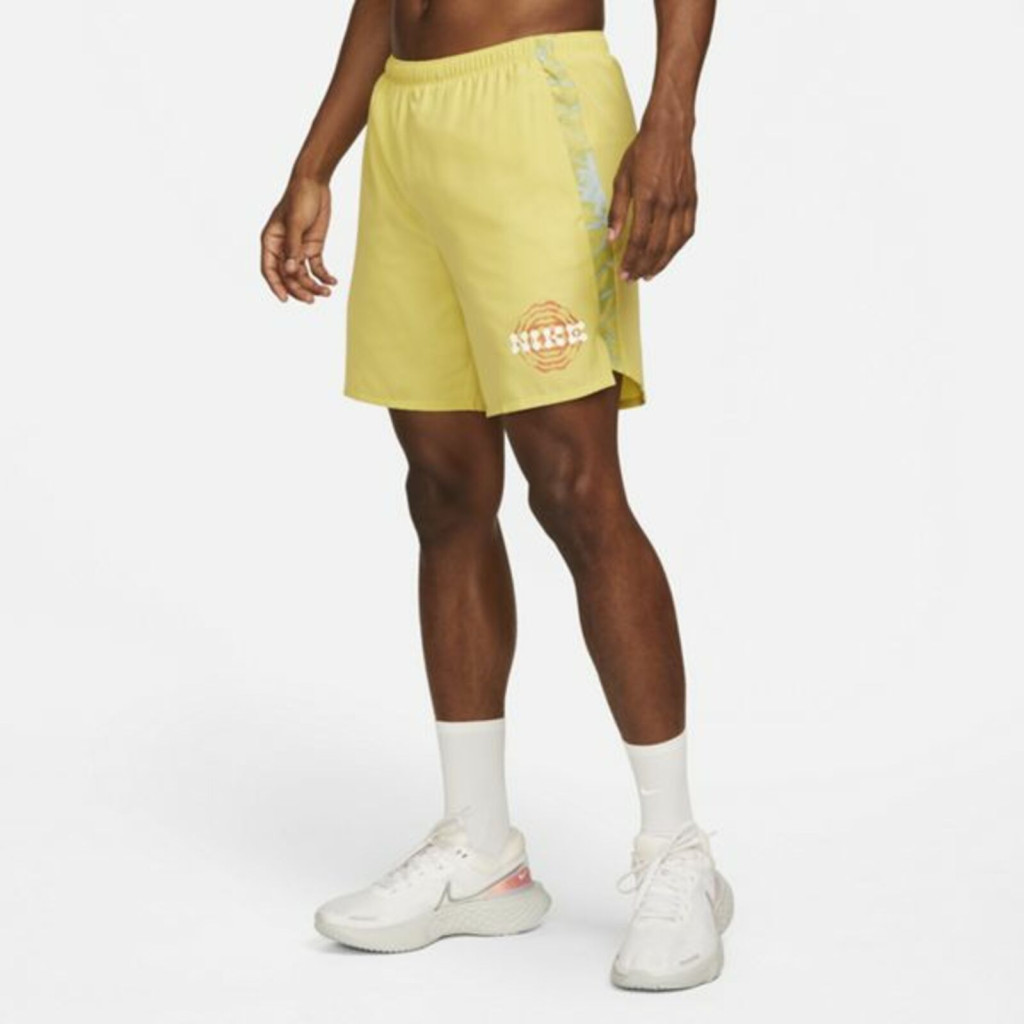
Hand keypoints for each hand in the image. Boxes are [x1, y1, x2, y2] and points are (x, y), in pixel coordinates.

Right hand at [260, 177, 336, 302]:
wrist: (315, 184)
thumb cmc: (299, 199)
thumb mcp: (295, 223)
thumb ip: (293, 248)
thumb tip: (290, 271)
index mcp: (271, 241)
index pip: (269, 269)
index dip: (276, 285)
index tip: (285, 299)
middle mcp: (283, 249)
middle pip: (288, 276)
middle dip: (299, 288)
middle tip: (311, 299)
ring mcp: (298, 249)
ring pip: (303, 274)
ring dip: (313, 285)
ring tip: (327, 292)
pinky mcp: (312, 247)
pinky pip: (316, 267)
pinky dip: (324, 276)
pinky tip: (332, 282)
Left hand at [607, 123, 696, 281]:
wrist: (670, 130)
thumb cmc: (643, 151)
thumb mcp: (622, 178)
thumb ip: (617, 210)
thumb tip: (611, 238)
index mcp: (648, 197)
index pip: (640, 239)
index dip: (631, 260)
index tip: (623, 273)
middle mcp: (668, 202)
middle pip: (657, 246)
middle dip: (644, 266)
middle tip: (633, 278)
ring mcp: (682, 202)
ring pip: (674, 243)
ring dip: (661, 262)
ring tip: (650, 274)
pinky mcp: (692, 199)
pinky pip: (687, 231)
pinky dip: (677, 247)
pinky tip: (668, 255)